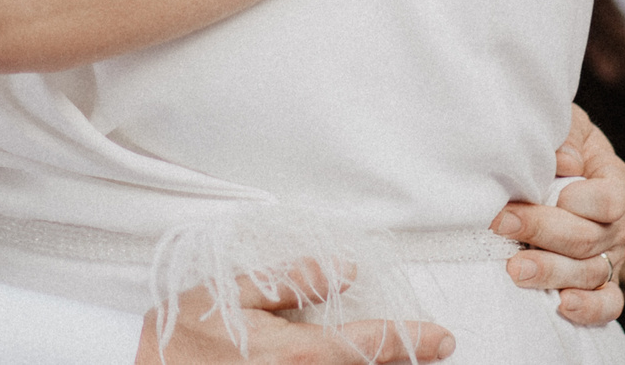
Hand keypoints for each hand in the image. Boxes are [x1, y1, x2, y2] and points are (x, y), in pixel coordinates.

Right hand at [133, 262, 452, 364]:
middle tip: (428, 348)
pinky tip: (351, 364)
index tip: (441, 338)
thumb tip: (342, 268)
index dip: (412, 341)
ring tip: (395, 356)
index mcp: (298, 353)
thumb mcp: (231, 294)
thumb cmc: (183, 337)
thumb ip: (291, 281)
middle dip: (403, 360)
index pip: (372, 345)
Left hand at [489, 104, 624, 326]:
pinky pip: (607, 304)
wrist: (542, 167)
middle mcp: (618, 223)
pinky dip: (589, 309)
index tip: (541, 194)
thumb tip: (566, 163)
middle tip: (502, 225)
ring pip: (590, 274)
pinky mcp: (599, 283)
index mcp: (613, 180)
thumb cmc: (549, 143)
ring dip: (551, 272)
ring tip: (514, 269)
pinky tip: (562, 306)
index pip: (608, 199)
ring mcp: (610, 257)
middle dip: (543, 232)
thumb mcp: (558, 125)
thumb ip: (565, 138)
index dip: (578, 201)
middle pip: (589, 239)